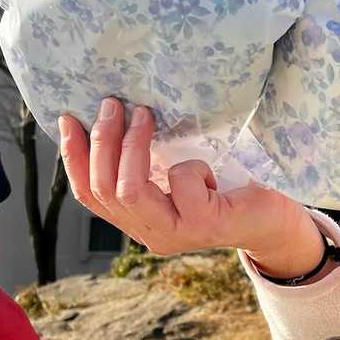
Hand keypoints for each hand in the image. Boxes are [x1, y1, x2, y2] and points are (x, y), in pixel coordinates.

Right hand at [60, 98, 326, 278]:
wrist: (271, 220)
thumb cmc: (223, 190)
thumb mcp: (175, 176)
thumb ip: (146, 164)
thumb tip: (112, 117)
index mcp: (137, 222)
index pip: (89, 195)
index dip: (73, 157)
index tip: (68, 118)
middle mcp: (150, 234)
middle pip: (104, 190)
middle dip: (102, 142)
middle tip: (111, 104)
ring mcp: (175, 233)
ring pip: (130, 190)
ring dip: (132, 145)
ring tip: (142, 113)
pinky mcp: (204, 224)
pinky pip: (180, 181)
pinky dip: (189, 164)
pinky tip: (207, 166)